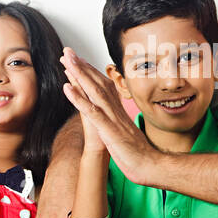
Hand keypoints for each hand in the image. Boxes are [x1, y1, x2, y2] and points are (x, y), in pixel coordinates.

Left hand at [60, 48, 159, 183]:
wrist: (151, 166)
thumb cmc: (138, 154)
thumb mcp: (125, 134)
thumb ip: (118, 124)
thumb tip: (114, 120)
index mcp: (118, 111)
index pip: (103, 86)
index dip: (90, 72)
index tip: (79, 60)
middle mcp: (115, 110)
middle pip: (98, 83)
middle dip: (82, 66)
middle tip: (68, 52)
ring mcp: (112, 118)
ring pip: (94, 91)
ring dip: (79, 74)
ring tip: (67, 60)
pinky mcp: (109, 130)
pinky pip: (92, 112)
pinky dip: (79, 98)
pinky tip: (67, 87)